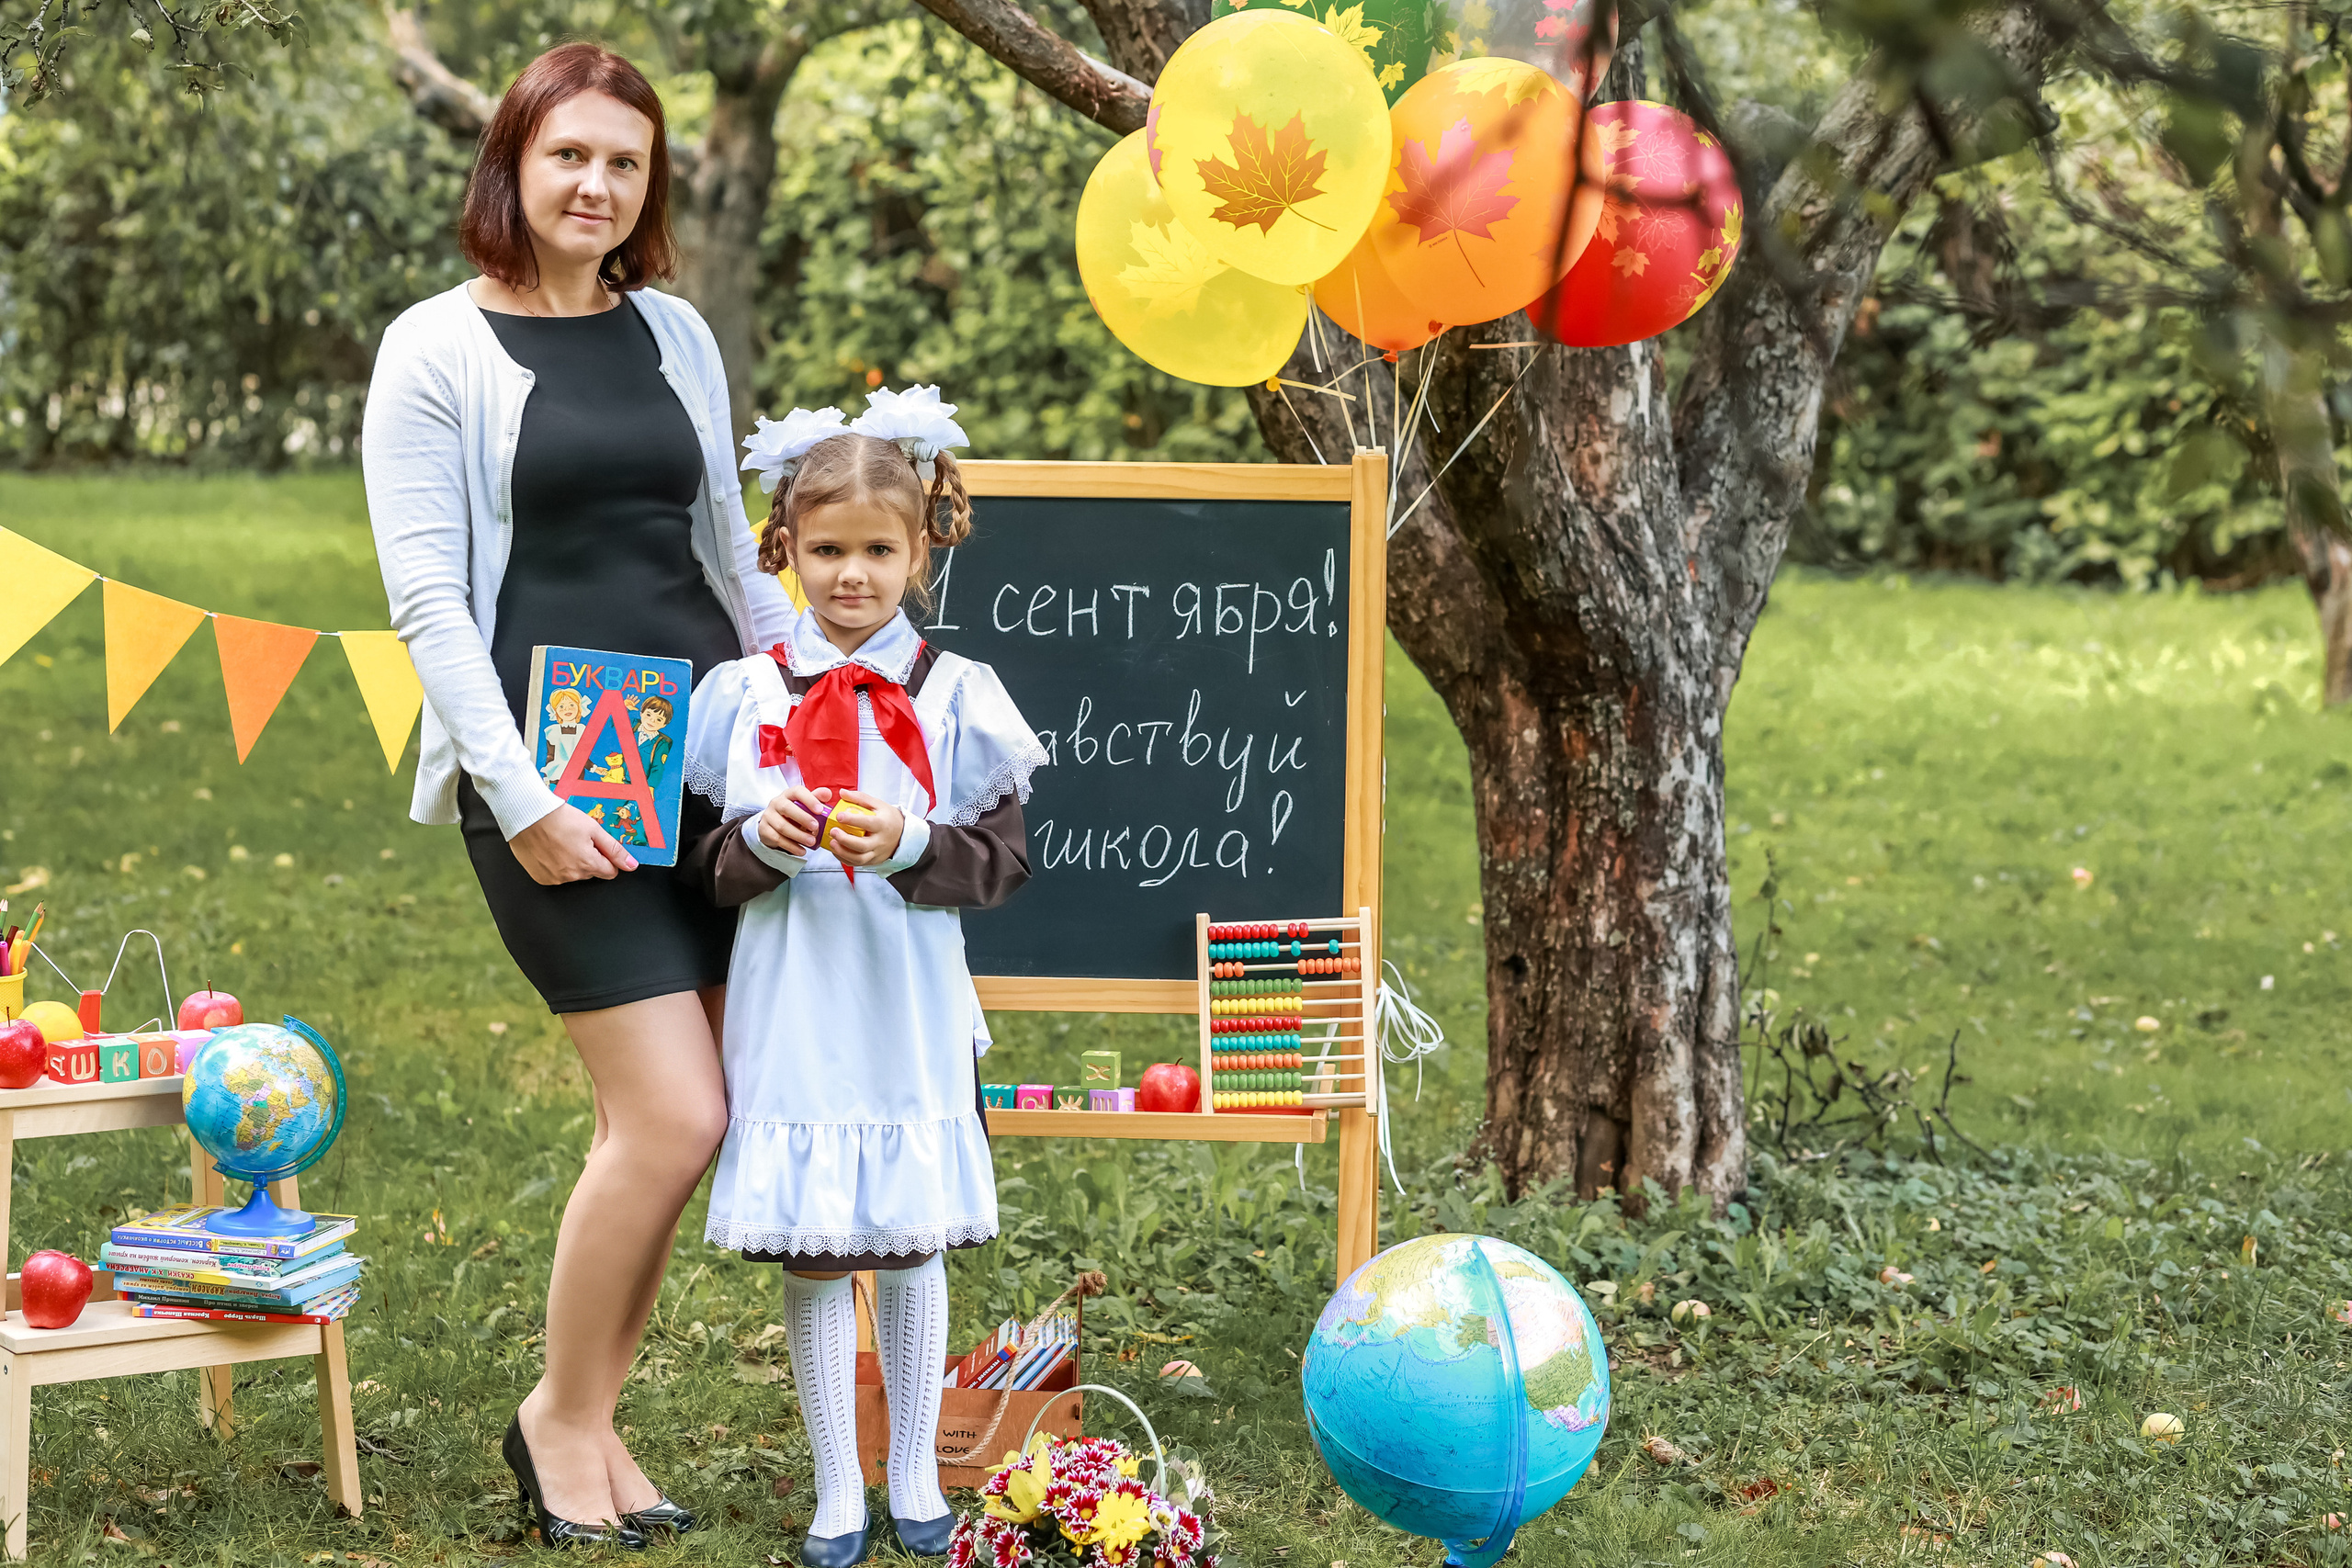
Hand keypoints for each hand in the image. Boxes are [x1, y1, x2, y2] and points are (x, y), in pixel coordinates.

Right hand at [509, 803, 637, 884]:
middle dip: (589, 858)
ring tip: (561, 842)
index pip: (610, 872)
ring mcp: (555, 879)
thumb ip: (614, 849)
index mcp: (588, 864)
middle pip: (591, 872)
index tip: (597, 846)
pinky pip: (556, 876)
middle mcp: (572, 876)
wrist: (528, 816)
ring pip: (573, 874)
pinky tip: (551, 849)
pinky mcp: (541, 878)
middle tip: (577, 840)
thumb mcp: (594, 829)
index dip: (607, 858)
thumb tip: (631, 865)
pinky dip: (556, 865)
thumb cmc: (559, 819)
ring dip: (572, 862)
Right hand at [758, 784, 825, 855]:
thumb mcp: (805, 805)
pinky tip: (802, 850)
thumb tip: (827, 794)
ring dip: (798, 835)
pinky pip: (777, 839)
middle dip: (803, 818)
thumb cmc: (794, 813)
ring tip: (812, 842)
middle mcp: (776, 803)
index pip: (797, 791)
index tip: (820, 810)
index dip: (809, 799)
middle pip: (786, 808)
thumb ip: (816, 799)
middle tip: (816, 827)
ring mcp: (769, 816)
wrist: (773, 824)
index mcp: (788, 794)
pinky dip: (791, 846)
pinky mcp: (764, 830)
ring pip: (782, 826)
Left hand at [823, 789, 905, 866]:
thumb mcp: (878, 805)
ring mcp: (876, 853)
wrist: (902, 835)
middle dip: (845, 839)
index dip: (852, 820)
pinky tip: (836, 850)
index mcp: (883, 824)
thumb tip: (842, 792)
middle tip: (833, 831)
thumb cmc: (888, 818)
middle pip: (862, 845)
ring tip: (831, 843)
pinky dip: (844, 859)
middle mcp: (880, 841)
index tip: (839, 816)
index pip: (868, 823)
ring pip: (859, 858)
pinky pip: (856, 864)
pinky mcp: (872, 861)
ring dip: (843, 852)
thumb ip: (860, 798)